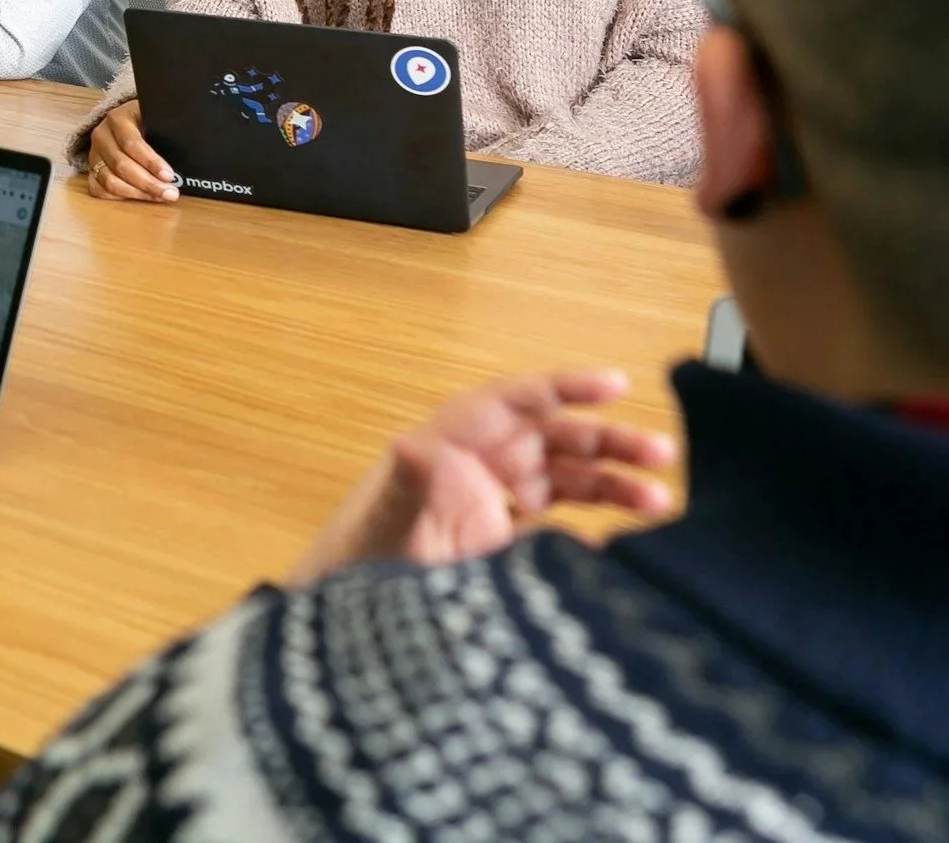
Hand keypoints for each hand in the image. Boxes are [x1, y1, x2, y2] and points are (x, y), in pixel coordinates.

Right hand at [85, 101, 176, 200]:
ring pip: (110, 181)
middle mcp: (101, 136)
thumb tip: (186, 152)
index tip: (169, 175)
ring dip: (136, 193)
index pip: (132, 143)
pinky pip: (98, 189)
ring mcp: (94, 154)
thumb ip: (166, 129)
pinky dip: (118, 197)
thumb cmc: (145, 119)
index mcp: (117, 118)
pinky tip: (137, 198)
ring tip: (158, 197)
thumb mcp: (154, 115)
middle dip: (148, 183)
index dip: (151, 162)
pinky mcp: (91, 170)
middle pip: (121, 165)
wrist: (124, 119)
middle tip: (170, 193)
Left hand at [286, 370, 675, 585]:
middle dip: (607, 441)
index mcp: (451, 446)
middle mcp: (475, 468)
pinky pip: (556, 529)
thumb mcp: (385, 522)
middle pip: (553, 438)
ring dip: (612, 487)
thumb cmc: (357, 563)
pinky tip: (623, 551)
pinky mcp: (501, 549)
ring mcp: (491, 507)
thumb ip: (408, 486)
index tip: (615, 384)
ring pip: (564, 481)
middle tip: (661, 453)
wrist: (346, 624)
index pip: (514, 401)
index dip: (564, 387)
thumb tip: (416, 446)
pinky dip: (592, 534)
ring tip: (661, 505)